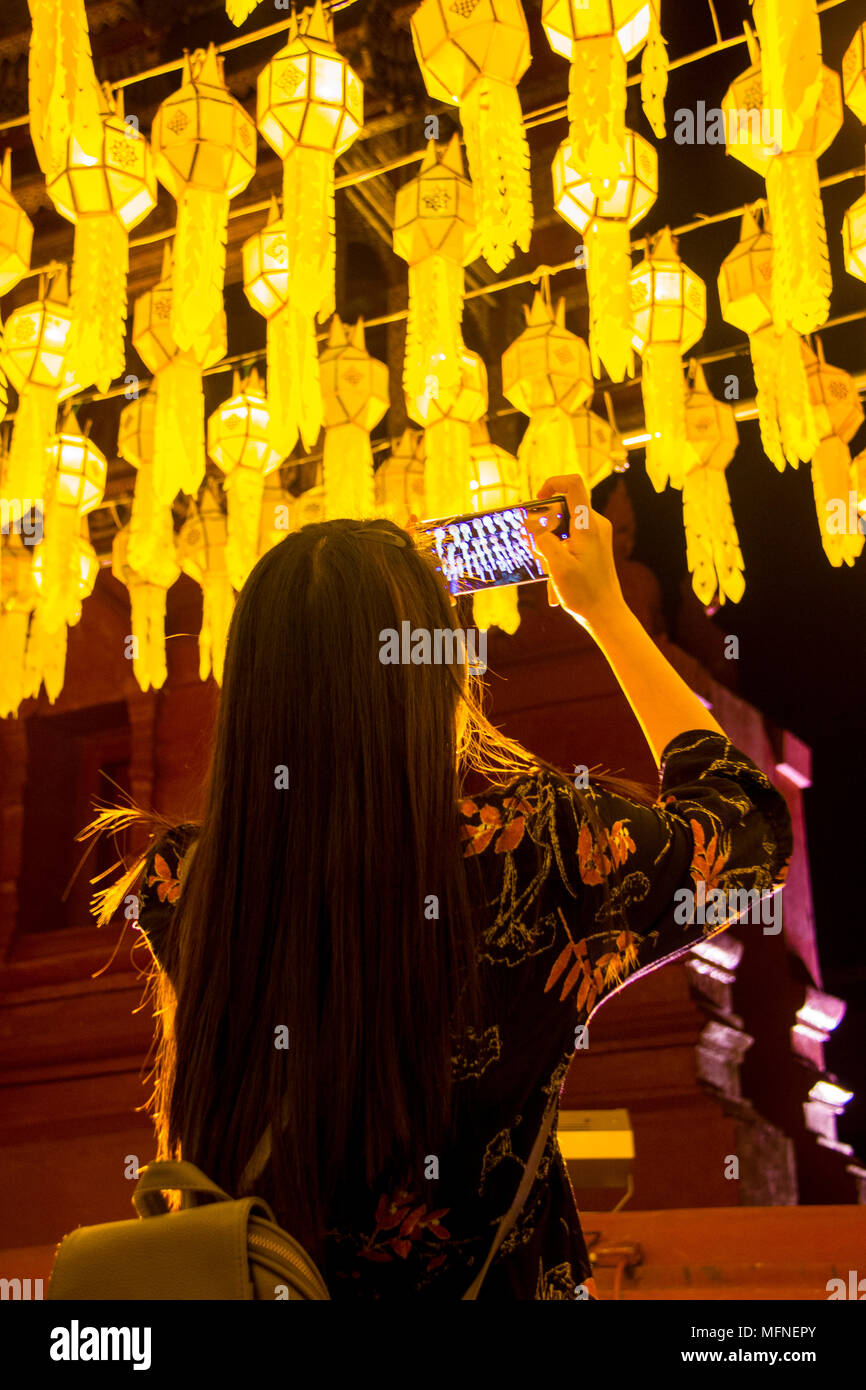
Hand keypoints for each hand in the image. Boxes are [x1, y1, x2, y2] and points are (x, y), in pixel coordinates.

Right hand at [526, 474, 624, 633]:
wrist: (605, 613)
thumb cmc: (584, 592)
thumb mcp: (557, 566)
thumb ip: (542, 539)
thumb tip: (529, 523)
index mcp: (588, 525)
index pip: (573, 484)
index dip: (552, 483)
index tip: (536, 501)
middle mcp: (594, 524)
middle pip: (562, 508)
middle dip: (543, 527)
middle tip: (538, 551)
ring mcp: (594, 535)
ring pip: (561, 527)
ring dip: (548, 546)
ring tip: (549, 571)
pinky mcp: (592, 546)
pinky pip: (567, 540)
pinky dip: (556, 556)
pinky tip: (555, 580)